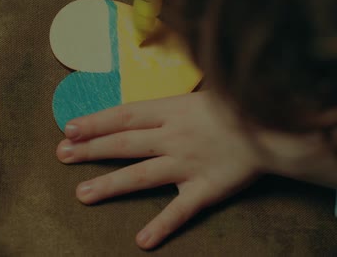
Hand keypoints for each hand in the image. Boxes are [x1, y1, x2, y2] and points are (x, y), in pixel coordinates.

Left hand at [57, 92, 265, 248]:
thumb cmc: (238, 107)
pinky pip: (180, 209)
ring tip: (83, 194)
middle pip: (124, 143)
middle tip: (61, 155)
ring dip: (110, 185)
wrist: (275, 129)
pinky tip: (142, 242)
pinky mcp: (205, 189)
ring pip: (141, 175)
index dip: (95, 122)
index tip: (69, 128)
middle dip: (90, 149)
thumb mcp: (202, 95)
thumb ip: (171, 105)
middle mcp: (174, 137)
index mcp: (173, 110)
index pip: (124, 115)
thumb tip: (141, 110)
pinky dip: (162, 226)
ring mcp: (187, 164)